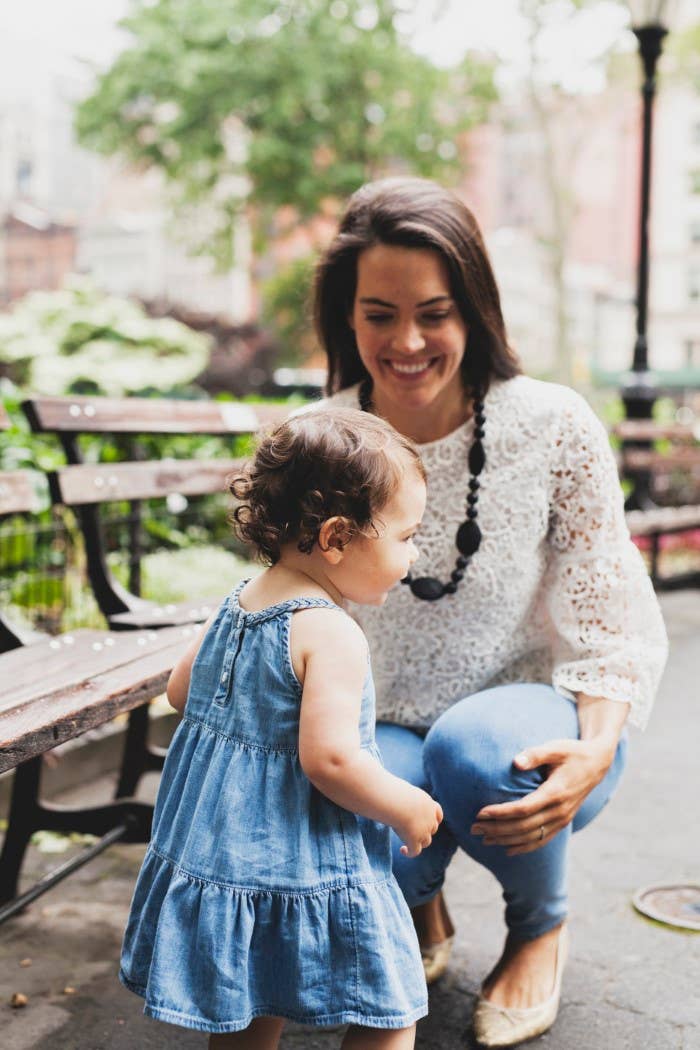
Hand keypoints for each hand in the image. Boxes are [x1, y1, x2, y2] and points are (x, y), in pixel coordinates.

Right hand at [395, 788, 442, 857]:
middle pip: (432, 829)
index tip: (425, 821)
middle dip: (424, 831)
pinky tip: (402, 850)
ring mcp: (424, 830)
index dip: (433, 819)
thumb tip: (394, 796)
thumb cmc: (393, 792)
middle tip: (411, 831)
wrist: (395, 802)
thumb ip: (404, 796)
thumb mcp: (403, 790)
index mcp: (428, 803)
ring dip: (418, 843)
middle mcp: (430, 818)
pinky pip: (415, 851)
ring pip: (426, 841)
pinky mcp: (415, 840)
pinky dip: (410, 852)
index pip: (437, 813)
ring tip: (406, 844)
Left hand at [470, 737, 615, 855]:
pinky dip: (524, 847)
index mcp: (556, 793)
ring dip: (506, 840)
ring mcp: (562, 819)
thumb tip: (515, 762)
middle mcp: (559, 811)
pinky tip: (508, 849)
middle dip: (497, 829)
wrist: (598, 764)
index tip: (480, 812)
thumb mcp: (556, 748)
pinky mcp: (563, 822)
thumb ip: (535, 754)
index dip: (501, 813)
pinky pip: (542, 840)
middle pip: (523, 827)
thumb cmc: (573, 753)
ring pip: (531, 837)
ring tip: (483, 839)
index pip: (523, 809)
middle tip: (474, 828)